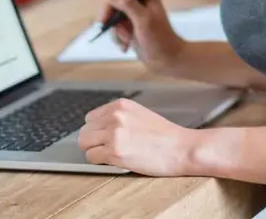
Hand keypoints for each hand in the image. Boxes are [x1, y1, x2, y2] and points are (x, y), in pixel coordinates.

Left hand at [78, 98, 198, 175]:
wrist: (181, 148)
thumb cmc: (164, 135)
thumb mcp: (139, 114)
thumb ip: (118, 117)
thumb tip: (99, 127)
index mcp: (120, 105)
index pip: (90, 118)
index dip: (97, 130)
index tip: (105, 137)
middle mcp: (115, 117)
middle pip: (85, 131)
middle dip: (93, 142)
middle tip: (106, 149)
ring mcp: (114, 134)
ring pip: (84, 143)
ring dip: (94, 151)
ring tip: (110, 155)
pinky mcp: (114, 152)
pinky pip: (91, 157)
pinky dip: (99, 161)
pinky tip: (114, 161)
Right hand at [97, 0, 185, 74]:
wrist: (168, 60)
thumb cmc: (159, 40)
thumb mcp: (143, 20)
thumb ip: (127, 4)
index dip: (109, 5)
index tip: (105, 21)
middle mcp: (140, 2)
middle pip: (113, 6)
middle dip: (113, 22)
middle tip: (117, 35)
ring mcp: (135, 16)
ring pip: (113, 19)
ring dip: (116, 33)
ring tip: (126, 42)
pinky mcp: (132, 28)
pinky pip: (116, 29)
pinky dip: (118, 39)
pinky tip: (126, 47)